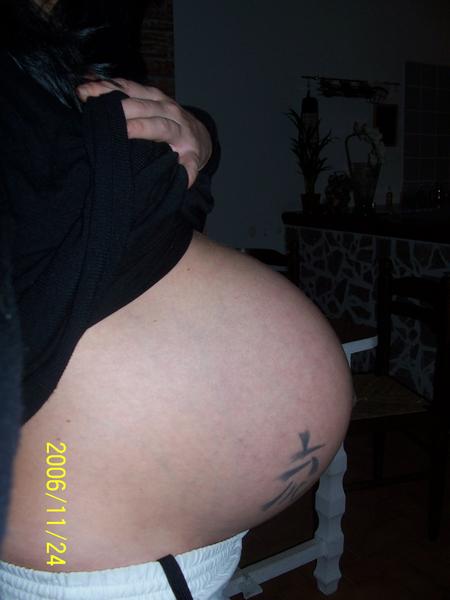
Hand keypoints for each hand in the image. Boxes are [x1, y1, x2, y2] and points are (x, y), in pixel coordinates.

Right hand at [76, 78, 212, 188]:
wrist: (197, 133)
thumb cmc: (188, 152)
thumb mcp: (191, 163)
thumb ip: (188, 171)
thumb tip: (185, 180)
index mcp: (180, 129)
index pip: (160, 126)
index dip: (142, 127)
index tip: (124, 131)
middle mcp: (169, 110)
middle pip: (143, 105)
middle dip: (121, 107)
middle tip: (97, 110)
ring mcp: (158, 97)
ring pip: (133, 90)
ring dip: (108, 89)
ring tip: (85, 92)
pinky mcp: (148, 90)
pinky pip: (127, 85)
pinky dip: (107, 84)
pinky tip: (88, 85)